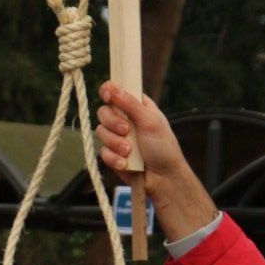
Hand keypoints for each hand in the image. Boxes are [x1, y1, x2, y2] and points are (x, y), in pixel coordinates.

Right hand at [97, 83, 216, 241]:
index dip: (108, 90)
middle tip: (126, 131)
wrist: (163, 179)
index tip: (107, 95)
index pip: (116, 91)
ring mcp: (117, 137)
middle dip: (113, 123)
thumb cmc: (163, 148)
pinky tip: (126, 163)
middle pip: (103, 111)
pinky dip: (114, 158)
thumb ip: (130, 104)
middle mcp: (125, 119)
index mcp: (137, 106)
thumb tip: (112, 85)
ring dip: (115, 143)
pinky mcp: (112, 154)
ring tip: (130, 151)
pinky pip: (102, 152)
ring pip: (101, 132)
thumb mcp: (150, 122)